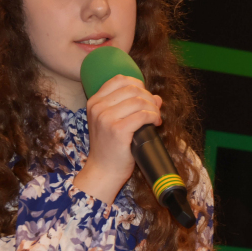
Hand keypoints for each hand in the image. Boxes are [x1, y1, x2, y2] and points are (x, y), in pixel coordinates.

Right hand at [73, 75, 162, 205]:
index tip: (145, 97)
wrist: (103, 171)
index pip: (119, 79)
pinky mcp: (117, 130)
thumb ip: (130, 106)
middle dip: (148, 97)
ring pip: (139, 100)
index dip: (137, 84)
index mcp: (94, 102)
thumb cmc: (110, 147)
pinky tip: (155, 124)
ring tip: (156, 118)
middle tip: (154, 109)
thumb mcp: (113, 122)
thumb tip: (157, 97)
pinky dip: (153, 117)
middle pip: (132, 88)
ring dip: (153, 108)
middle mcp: (98, 107)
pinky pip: (143, 115)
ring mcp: (106, 118)